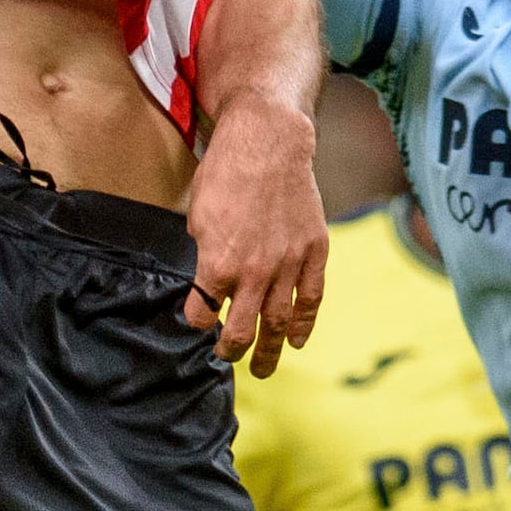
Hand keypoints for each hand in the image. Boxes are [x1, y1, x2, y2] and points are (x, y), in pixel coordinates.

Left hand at [182, 95, 328, 372]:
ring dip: (269, 352)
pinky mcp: (313, 252)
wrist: (268, 142)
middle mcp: (254, 273)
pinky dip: (304, 324)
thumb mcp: (197, 215)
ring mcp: (287, 265)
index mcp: (218, 265)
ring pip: (278, 323)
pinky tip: (297, 340)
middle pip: (240, 331)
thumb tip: (209, 278)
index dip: (196, 322)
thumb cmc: (226, 172)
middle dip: (230, 350)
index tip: (198, 322)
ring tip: (262, 369)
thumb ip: (204, 253)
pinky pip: (311, 299)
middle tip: (226, 357)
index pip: (201, 314)